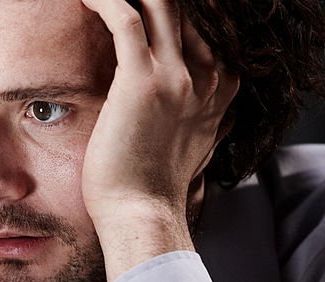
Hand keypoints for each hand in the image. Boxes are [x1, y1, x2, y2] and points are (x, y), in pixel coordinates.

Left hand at [79, 0, 238, 280]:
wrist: (142, 216)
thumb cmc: (152, 186)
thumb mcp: (189, 143)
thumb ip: (196, 114)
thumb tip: (185, 104)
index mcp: (220, 89)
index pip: (205, 25)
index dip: (177, 8)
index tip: (144, 5)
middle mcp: (207, 76)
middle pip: (186, 7)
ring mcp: (178, 77)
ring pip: (160, 2)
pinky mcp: (142, 81)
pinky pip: (126, 17)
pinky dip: (104, 0)